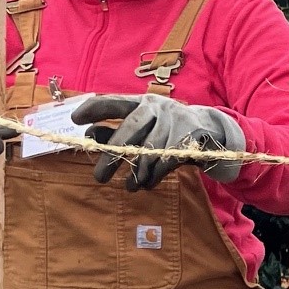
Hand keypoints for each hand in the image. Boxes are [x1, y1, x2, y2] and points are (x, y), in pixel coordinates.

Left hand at [73, 94, 246, 190]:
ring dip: (136, 173)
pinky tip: (148, 183)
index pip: (115, 102)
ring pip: (149, 151)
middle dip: (112, 155)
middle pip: (130, 130)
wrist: (213, 131)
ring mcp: (177, 120)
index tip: (75, 119)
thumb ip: (117, 132)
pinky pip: (167, 161)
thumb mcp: (145, 130)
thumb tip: (89, 137)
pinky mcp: (193, 136)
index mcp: (143, 102)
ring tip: (130, 187)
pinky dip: (155, 176)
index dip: (95, 108)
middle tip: (99, 178)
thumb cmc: (169, 132)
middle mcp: (159, 107)